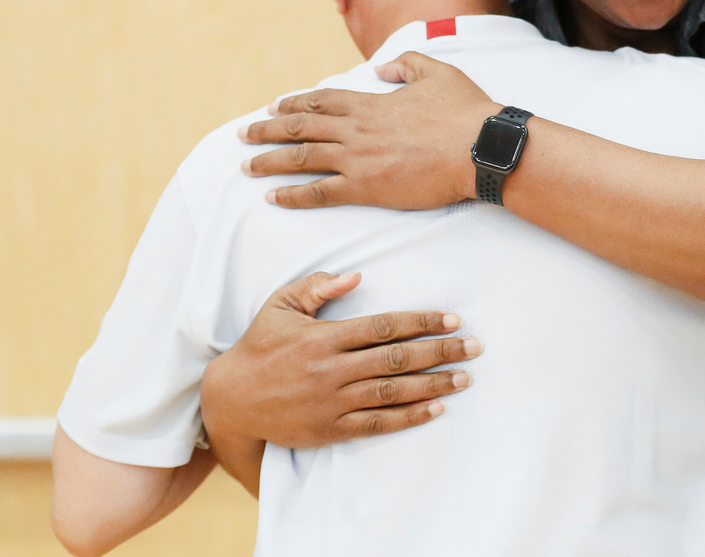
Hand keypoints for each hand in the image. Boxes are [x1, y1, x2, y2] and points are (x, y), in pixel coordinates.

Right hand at [200, 271, 481, 450]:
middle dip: (440, 351)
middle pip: (397, 358)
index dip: (422, 322)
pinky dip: (408, 417)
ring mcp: (333, 402)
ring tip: (464, 378)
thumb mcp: (280, 305)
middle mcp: (333, 369)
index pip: (385, 326)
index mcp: (325, 337)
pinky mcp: (330, 429)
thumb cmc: (259, 346)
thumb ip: (318, 287)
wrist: (230, 400)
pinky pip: (377, 424)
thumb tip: (356, 275)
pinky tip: (434, 409)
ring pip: (393, 392)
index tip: (452, 319)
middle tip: (474, 347)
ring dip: (433, 384)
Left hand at [239, 52, 499, 208]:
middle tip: (244, 135)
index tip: (274, 108)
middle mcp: (356, 129)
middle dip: (268, 131)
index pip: (322, 100)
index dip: (294, 104)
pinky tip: (274, 197)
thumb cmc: (464, 112)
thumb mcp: (437, 73)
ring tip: (247, 165)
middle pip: (301, 126)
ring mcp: (358, 159)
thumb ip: (407, 64)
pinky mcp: (367, 187)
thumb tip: (383, 67)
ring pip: (302, 157)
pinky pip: (319, 192)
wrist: (478, 148)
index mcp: (371, 102)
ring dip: (271, 161)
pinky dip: (293, 194)